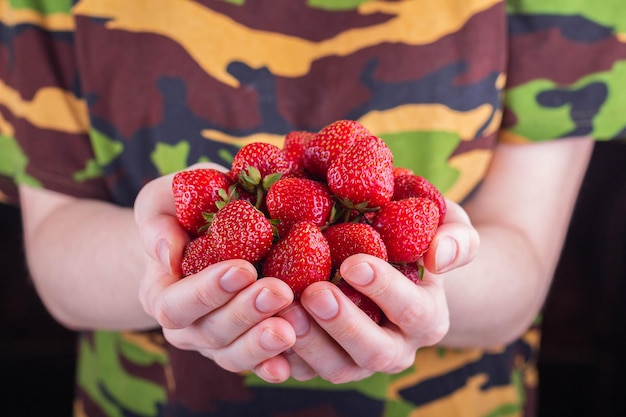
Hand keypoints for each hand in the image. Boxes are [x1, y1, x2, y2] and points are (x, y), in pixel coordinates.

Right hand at [134, 163, 297, 382]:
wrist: (208, 235)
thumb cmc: (185, 213)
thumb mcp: (162, 203)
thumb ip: (157, 224)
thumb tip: (167, 255)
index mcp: (161, 293)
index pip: (176, 304)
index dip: (208, 291)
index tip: (243, 269)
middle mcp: (186, 327)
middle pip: (211, 332)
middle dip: (245, 314)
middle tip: (279, 292)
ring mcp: (217, 343)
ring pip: (235, 355)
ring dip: (262, 344)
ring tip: (291, 329)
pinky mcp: (246, 348)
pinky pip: (260, 365)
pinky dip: (275, 364)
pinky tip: (292, 363)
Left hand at [276, 199, 478, 382]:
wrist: (393, 265)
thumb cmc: (417, 239)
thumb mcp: (447, 228)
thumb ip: (455, 238)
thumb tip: (441, 255)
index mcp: (427, 317)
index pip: (412, 310)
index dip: (385, 290)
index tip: (356, 263)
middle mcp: (396, 347)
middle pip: (374, 352)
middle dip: (344, 324)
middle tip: (314, 293)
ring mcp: (358, 360)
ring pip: (336, 367)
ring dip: (309, 343)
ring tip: (283, 310)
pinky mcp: (326, 363)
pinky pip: (304, 370)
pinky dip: (283, 355)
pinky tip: (262, 329)